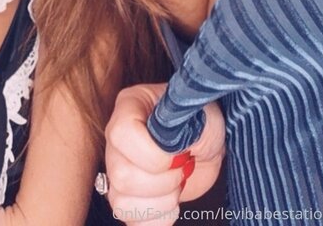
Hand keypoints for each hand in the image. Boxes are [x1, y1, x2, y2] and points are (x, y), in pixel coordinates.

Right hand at [104, 83, 223, 221]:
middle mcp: (117, 140)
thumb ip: (183, 125)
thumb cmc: (202, 122)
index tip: (178, 154)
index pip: (122, 134)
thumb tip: (170, 147)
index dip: (153, 154)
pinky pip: (130, 220)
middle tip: (182, 168)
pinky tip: (171, 202)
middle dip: (163, 182)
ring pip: (121, 202)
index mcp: (130, 107)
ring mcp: (117, 170)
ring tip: (178, 184)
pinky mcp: (127, 198)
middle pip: (121, 176)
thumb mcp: (202, 113)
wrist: (206, 146)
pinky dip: (158, 219)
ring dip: (162, 202)